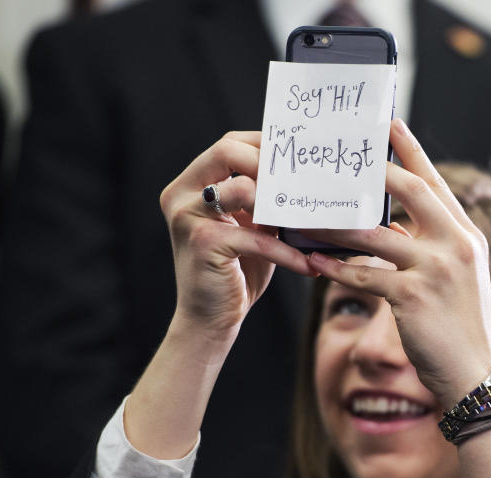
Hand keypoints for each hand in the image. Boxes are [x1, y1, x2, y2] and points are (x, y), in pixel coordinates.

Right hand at [158, 131, 315, 337]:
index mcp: (190, 185)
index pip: (228, 144)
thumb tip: (307, 176)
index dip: (265, 146)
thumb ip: (265, 199)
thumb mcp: (251, 226)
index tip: (298, 160)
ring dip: (280, 207)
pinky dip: (287, 253)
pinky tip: (309, 266)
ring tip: (306, 225)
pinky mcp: (204, 244)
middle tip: (301, 186)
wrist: (211, 319)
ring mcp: (188, 218)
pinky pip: (256, 238)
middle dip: (269, 165)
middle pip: (227, 151)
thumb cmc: (238, 270)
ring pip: (242, 189)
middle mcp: (181, 195)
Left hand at [302, 119, 490, 407]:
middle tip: (336, 159)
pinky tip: (312, 263)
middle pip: (410, 190)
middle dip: (371, 171)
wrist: (475, 372)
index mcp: (466, 235)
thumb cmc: (460, 326)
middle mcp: (456, 245)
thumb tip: (391, 225)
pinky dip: (336, 269)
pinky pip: (365, 276)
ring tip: (306, 215)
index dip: (411, 151)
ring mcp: (437, 269)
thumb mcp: (455, 277)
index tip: (388, 124)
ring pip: (375, 234)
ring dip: (337, 225)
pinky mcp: (414, 298)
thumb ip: (430, 246)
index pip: (436, 183)